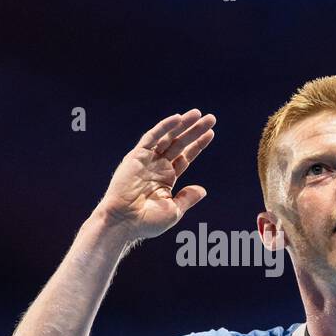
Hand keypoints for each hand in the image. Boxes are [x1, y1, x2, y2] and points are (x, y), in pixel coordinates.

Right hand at [95, 109, 215, 239]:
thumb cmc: (147, 221)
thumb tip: (203, 190)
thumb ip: (188, 198)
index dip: (197, 145)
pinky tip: (178, 118)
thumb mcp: (174, 210)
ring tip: (198, 114)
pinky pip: (152, 137)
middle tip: (211, 118)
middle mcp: (157, 167)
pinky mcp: (136, 156)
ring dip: (183, 125)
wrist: (125, 222)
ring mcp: (147, 160)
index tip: (210, 133)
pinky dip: (164, 127)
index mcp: (166, 179)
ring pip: (168, 137)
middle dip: (195, 131)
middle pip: (179, 144)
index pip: (185, 157)